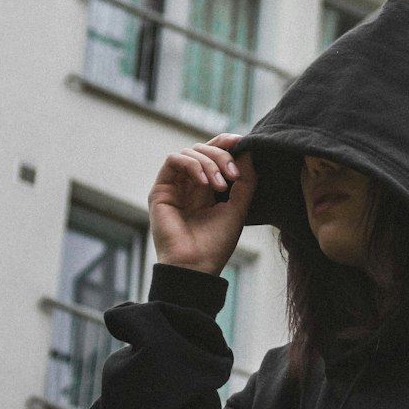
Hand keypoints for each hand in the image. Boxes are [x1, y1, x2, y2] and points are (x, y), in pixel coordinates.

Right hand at [148, 135, 256, 273]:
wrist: (196, 266)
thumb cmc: (216, 243)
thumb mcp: (238, 208)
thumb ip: (245, 180)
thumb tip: (248, 151)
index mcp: (208, 187)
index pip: (215, 153)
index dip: (226, 143)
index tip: (242, 142)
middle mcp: (190, 183)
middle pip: (203, 148)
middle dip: (221, 155)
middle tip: (233, 175)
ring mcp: (175, 185)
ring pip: (190, 151)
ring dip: (209, 163)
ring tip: (221, 185)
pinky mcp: (160, 189)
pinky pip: (173, 160)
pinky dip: (192, 164)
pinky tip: (203, 182)